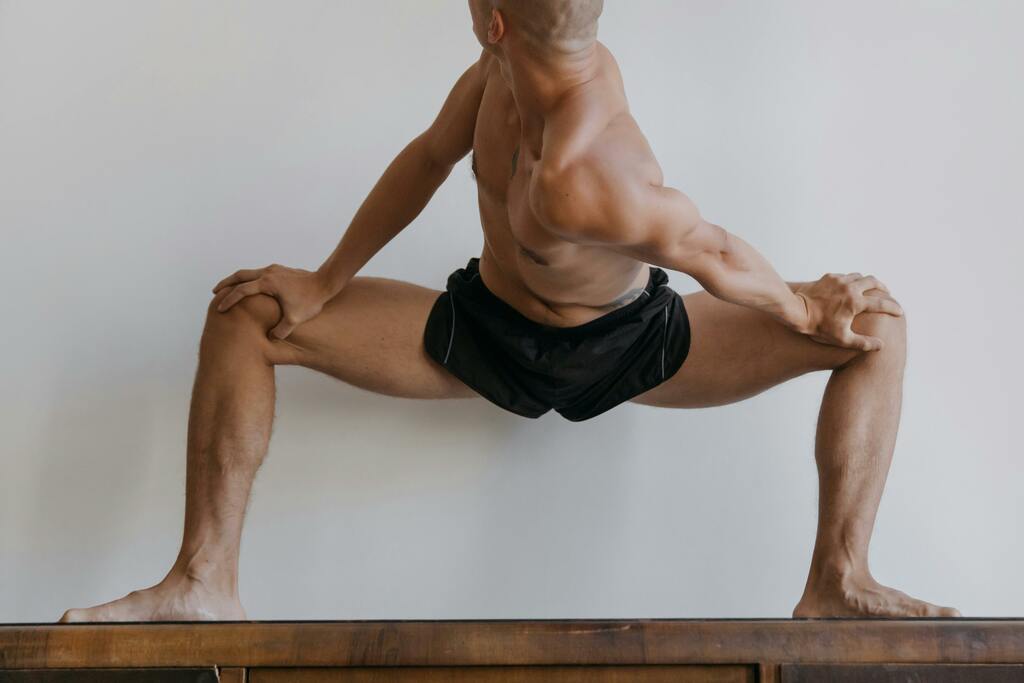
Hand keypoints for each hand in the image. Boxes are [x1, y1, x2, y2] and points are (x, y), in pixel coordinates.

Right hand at [213, 264, 332, 339]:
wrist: (326, 283)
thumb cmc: (311, 300)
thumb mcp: (295, 319)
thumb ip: (280, 330)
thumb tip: (270, 338)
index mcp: (267, 283)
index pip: (242, 290)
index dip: (229, 300)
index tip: (220, 308)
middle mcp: (268, 273)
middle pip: (240, 275)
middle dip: (226, 283)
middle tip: (215, 292)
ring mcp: (274, 270)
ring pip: (249, 272)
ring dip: (237, 280)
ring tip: (229, 289)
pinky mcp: (280, 270)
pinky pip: (259, 273)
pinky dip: (249, 279)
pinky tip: (250, 288)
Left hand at [790, 273, 903, 350]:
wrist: (796, 311)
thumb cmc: (818, 327)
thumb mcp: (842, 339)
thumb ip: (862, 343)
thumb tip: (881, 346)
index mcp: (856, 302)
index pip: (881, 304)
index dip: (893, 308)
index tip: (899, 311)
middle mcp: (850, 287)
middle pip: (874, 281)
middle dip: (883, 288)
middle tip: (886, 294)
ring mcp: (838, 280)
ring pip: (859, 276)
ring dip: (866, 282)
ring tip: (869, 289)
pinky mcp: (828, 277)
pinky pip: (844, 276)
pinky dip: (851, 281)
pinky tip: (848, 287)